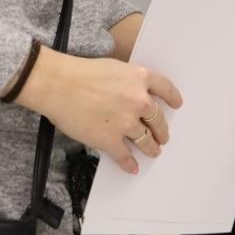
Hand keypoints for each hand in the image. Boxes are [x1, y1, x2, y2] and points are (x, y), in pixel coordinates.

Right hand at [13, 49, 181, 174]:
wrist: (57, 85)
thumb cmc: (79, 72)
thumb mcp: (114, 68)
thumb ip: (128, 80)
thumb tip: (133, 93)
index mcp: (141, 78)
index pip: (165, 89)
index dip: (173, 98)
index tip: (177, 105)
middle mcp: (139, 100)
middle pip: (157, 119)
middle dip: (161, 130)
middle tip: (163, 137)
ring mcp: (126, 122)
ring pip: (146, 139)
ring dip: (151, 147)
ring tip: (153, 152)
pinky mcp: (110, 140)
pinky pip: (125, 155)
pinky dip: (129, 163)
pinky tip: (132, 167)